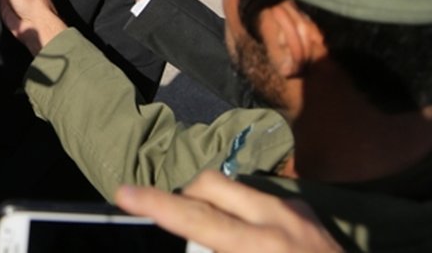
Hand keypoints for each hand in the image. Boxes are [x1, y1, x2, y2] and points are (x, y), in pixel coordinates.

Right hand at [115, 170, 341, 252]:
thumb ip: (214, 252)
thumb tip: (192, 241)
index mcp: (260, 245)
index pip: (195, 216)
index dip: (155, 204)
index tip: (123, 193)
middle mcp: (277, 218)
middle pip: (209, 184)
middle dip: (181, 197)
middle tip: (170, 221)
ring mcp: (295, 211)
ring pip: (235, 189)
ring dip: (214, 205)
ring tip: (211, 237)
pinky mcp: (308, 212)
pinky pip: (261, 201)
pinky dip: (243, 215)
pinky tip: (248, 242)